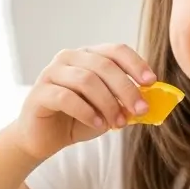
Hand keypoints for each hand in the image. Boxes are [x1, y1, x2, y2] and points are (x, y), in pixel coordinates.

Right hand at [15, 43, 155, 160]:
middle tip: (140, 110)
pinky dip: (86, 111)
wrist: (44, 138)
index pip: (116, 50)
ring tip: (118, 123)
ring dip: (108, 103)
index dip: (135, 64)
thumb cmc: (78, 120)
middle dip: (126, 89)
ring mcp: (51, 73)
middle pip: (104, 65)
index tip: (151, 82)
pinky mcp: (39, 93)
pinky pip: (66, 97)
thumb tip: (149, 103)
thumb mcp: (108, 111)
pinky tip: (98, 124)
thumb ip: (125, 104)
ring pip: (86, 80)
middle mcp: (69, 58)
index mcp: (89, 57)